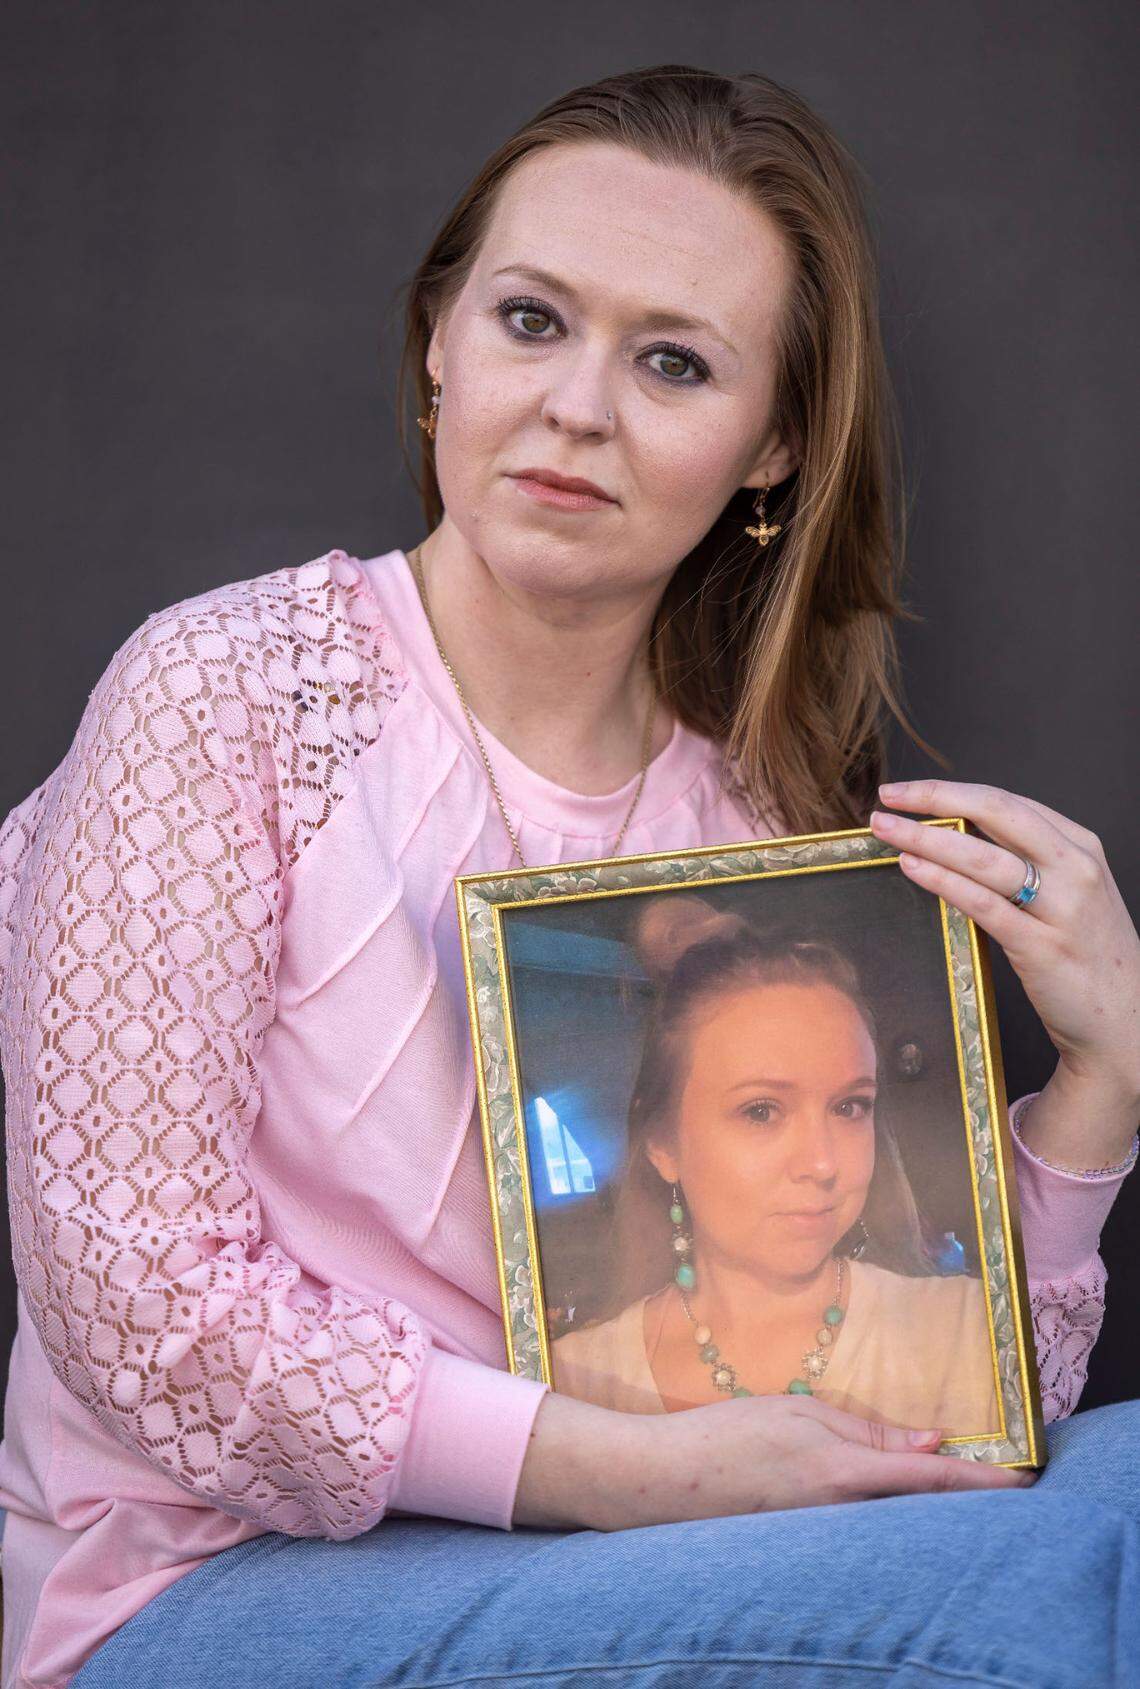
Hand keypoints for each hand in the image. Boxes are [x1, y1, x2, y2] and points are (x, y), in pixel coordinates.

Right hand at [513, 1391, 1033, 1530]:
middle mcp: (843, 1514)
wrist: (662, 1481)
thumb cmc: (728, 1434)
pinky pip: (860, 1531)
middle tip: (999, 1482)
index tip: (1024, 1480)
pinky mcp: (804, 1545)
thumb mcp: (799, 1412)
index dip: (982, 1479)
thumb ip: (867, 1430)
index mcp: (845, 1471)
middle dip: (961, 1497)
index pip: (931, 1477)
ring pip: (893, 1522)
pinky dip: (883, 1516)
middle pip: (921, 1509)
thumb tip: (930, 1439)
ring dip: (922, 1507)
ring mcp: (824, 1536)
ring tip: (946, 1488)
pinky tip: (882, 1503)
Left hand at [870, 780, 1139, 1115]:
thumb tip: (956, 839)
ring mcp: (1063, 908)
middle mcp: (1076, 868)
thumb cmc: (1087, 955)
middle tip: (888, 797)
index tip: (907, 792)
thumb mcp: (1069, 894)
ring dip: (927, 838)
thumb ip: (1027, 863)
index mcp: (1080, 847)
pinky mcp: (1043, 948)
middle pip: (996, 813)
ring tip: (886, 830)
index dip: (950, 791)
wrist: (1126, 1021)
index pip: (1007, 802)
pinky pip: (984, 904)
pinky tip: (912, 868)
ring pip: (985, 857)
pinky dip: (944, 881)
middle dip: (934, 798)